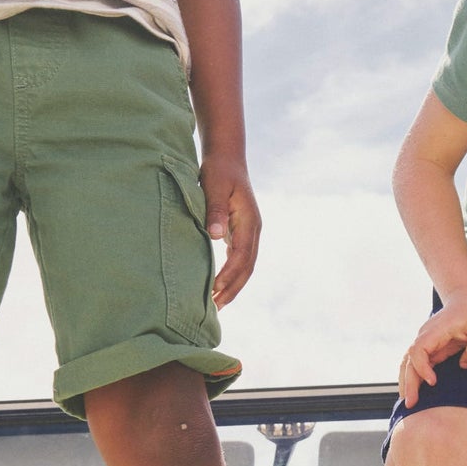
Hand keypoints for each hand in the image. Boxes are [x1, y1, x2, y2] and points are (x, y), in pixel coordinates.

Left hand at [200, 152, 260, 306]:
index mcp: (249, 221)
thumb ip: (215, 211)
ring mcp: (249, 232)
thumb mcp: (213, 186)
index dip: (229, 276)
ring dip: (232, 286)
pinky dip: (231, 275)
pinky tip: (218, 285)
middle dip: (232, 289)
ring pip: (245, 266)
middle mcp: (253, 230)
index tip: (214, 291)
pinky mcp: (241, 232)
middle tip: (215, 309)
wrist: (227, 157)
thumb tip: (216, 236)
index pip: (241, 256)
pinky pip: (239, 259)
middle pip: (247, 268)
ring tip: (216, 305)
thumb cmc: (218, 170)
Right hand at [398, 282, 466, 408]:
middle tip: (411, 405)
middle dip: (409, 383)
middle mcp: (426, 336)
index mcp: (436, 329)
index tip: (433, 382)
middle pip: (409, 360)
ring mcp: (426, 342)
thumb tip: (464, 366)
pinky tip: (413, 393)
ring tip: (408, 403)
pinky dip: (413, 378)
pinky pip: (417, 365)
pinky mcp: (431, 349)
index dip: (422, 367)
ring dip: (407, 382)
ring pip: (409, 363)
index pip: (419, 349)